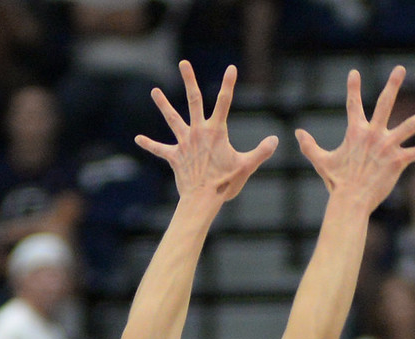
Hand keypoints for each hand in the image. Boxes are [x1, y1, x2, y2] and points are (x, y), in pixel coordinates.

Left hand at [137, 62, 276, 204]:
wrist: (202, 200)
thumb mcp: (247, 166)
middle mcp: (198, 132)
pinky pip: (160, 149)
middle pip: (194, 100)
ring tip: (155, 91)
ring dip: (163, 105)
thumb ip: (261, 152)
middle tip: (183, 63)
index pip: (225, 102)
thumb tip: (276, 140)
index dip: (229, 84)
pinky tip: (138, 138)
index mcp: (216, 131)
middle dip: (189, 80)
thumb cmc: (225, 184)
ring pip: (172, 119)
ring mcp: (184, 143)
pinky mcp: (174, 157)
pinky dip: (149, 144)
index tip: (231, 68)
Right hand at [297, 67, 414, 213]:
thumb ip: (309, 146)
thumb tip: (296, 133)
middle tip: (400, 69)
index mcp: (355, 132)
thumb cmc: (336, 182)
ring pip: (409, 126)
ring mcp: (388, 146)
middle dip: (392, 85)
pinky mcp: (399, 161)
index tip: (354, 72)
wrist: (350, 201)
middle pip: (384, 104)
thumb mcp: (321, 161)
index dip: (352, 87)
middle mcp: (373, 134)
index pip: (352, 104)